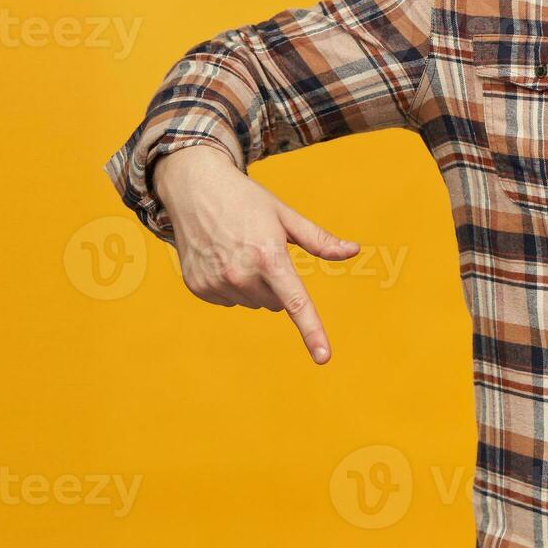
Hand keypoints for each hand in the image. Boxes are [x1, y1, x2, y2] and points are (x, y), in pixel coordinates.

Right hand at [152, 145, 360, 363]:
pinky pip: (230, 300)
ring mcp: (216, 284)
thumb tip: (353, 251)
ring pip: (254, 303)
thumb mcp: (285, 215)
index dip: (312, 331)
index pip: (295, 302)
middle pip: (277, 302)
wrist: (195, 189)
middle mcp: (240, 275)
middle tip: (262, 250)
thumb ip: (320, 240)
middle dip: (277, 282)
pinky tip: (222, 258)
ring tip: (239, 250)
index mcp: (268, 257)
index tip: (323, 357)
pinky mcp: (198, 289)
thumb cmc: (246, 201)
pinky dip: (232, 285)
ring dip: (254, 284)